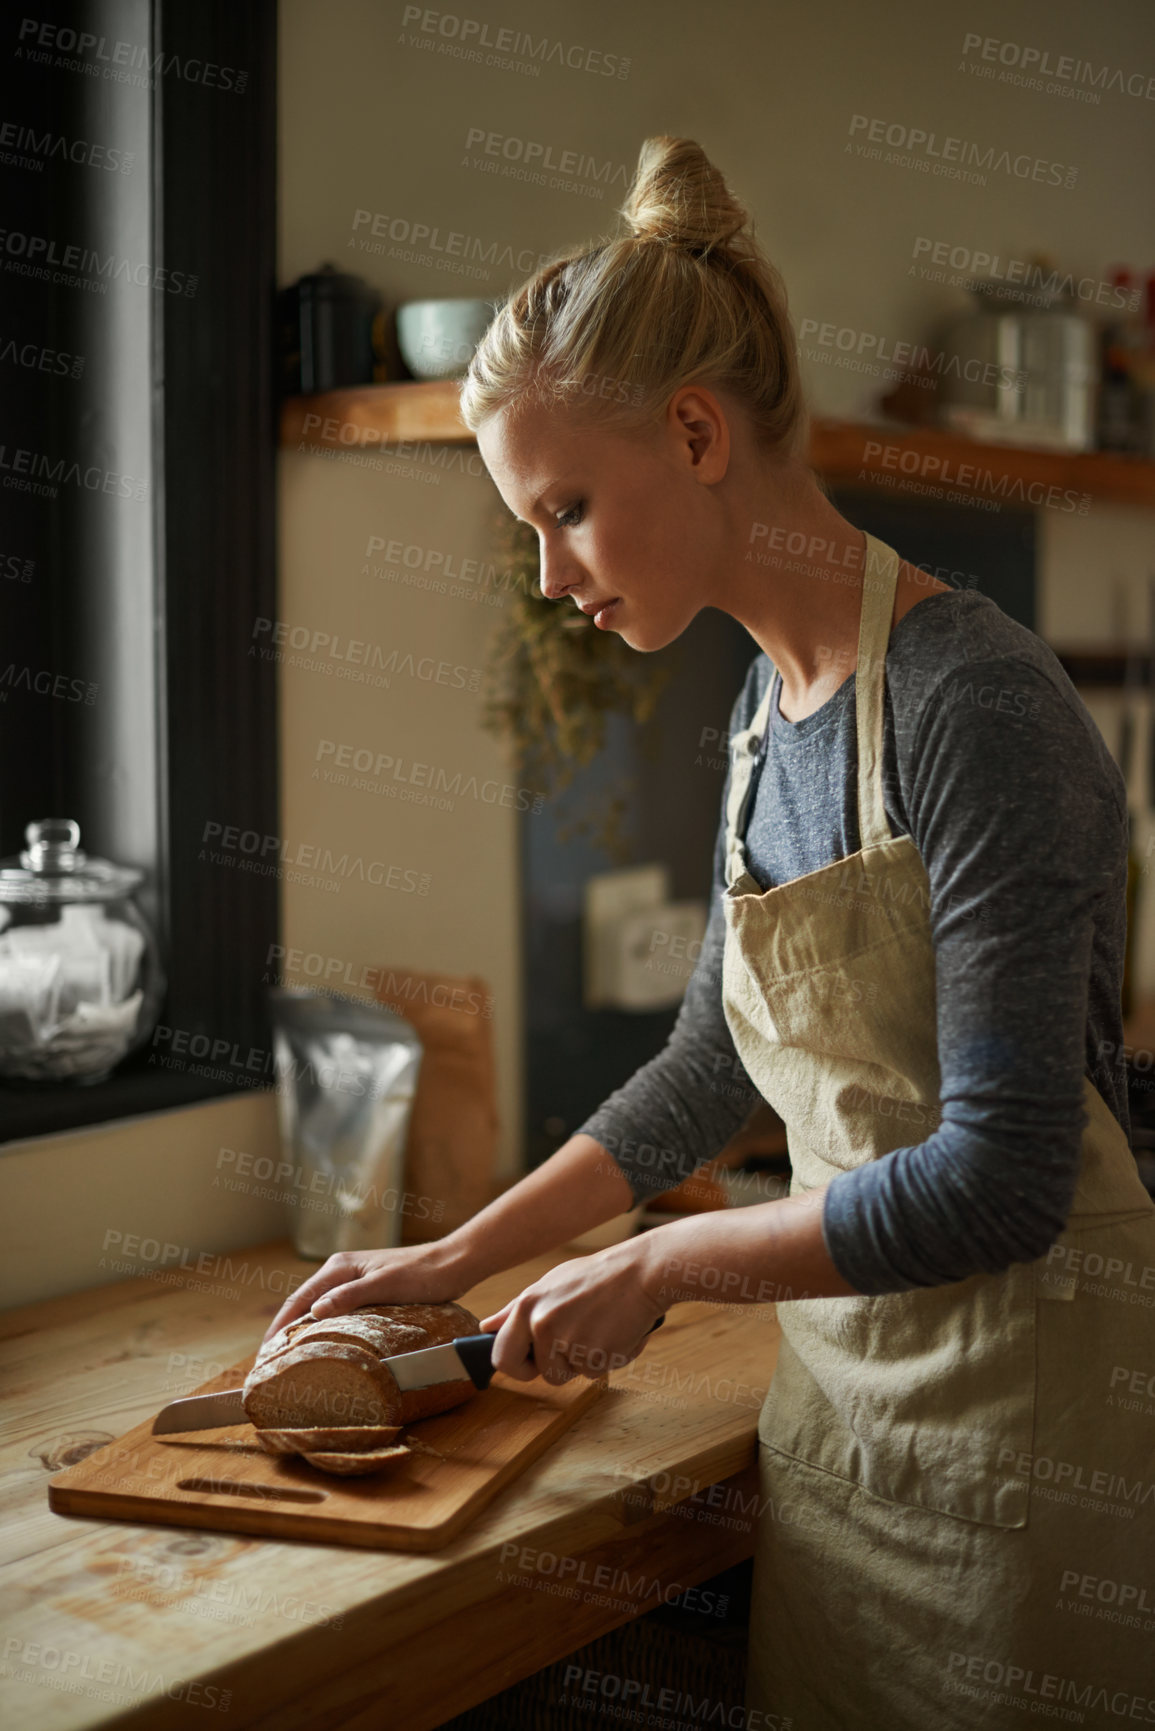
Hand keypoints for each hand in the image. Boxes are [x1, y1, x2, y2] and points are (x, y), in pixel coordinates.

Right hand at [261, 1241, 472, 1343]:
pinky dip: (324, 1329)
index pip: (298, 1299)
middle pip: (303, 1304)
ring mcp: (353, 1281)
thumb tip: (314, 1312)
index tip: (265, 1354)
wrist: (452, 1265)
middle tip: (271, 1365)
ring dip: (303, 1332)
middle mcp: (340, 1271)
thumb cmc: (421, 1274)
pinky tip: (324, 1347)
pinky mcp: (366, 1291)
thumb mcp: (384, 1285)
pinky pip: (336, 1312)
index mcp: (339, 1267)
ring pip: (318, 1309)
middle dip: (285, 1332)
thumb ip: (350, 1297)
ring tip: (291, 1361)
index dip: (279, 1327)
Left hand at [480, 1240, 664, 1384]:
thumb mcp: (549, 1284)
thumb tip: (487, 1327)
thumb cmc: (596, 1277)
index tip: (532, 1362)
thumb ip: (515, 1310)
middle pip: (540, 1374)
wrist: (640, 1272)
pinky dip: (606, 1359)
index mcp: (526, 1306)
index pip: (501, 1356)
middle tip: (573, 1349)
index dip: (517, 1366)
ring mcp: (568, 1340)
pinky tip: (614, 1332)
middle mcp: (542, 1324)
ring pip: (571, 1373)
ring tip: (598, 1328)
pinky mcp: (595, 1353)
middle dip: (554, 1370)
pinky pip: (595, 1372)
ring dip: (584, 1361)